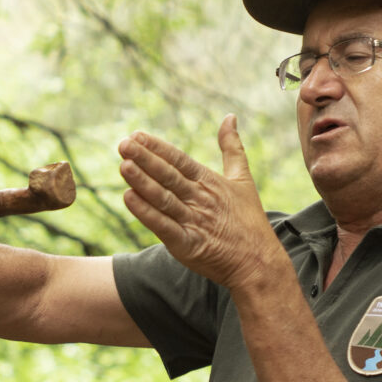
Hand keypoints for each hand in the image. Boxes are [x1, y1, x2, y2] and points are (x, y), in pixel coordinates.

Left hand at [117, 119, 279, 291]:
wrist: (258, 263)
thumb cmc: (248, 220)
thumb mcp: (243, 179)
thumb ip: (232, 148)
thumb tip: (229, 117)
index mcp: (210, 182)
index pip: (180, 160)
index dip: (158, 148)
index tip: (136, 135)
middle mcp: (200, 199)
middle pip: (169, 176)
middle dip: (145, 159)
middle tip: (123, 144)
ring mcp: (194, 221)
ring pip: (164, 198)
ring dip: (142, 182)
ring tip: (123, 166)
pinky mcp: (187, 245)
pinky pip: (163, 226)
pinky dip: (146, 213)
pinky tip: (129, 198)